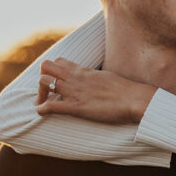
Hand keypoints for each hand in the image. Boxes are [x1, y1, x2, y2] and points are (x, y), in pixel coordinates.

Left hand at [38, 58, 153, 124]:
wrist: (135, 99)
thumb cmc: (126, 92)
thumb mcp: (108, 78)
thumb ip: (96, 79)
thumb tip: (96, 82)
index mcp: (84, 71)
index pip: (59, 62)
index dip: (52, 72)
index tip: (55, 84)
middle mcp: (76, 78)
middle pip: (46, 66)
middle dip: (42, 80)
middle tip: (47, 94)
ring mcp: (75, 91)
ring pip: (44, 82)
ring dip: (40, 94)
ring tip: (43, 105)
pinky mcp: (77, 107)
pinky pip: (52, 105)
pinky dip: (42, 109)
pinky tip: (42, 113)